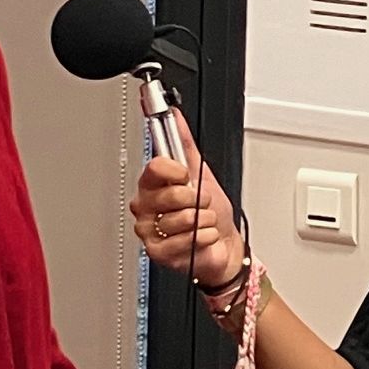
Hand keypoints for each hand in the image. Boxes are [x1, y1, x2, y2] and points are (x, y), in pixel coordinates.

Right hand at [129, 115, 241, 291]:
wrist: (222, 243)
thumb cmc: (211, 211)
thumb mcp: (201, 172)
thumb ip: (185, 143)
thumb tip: (175, 116)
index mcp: (151, 184)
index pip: (155, 166)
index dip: (178, 171)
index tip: (187, 176)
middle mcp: (146, 206)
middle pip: (172, 193)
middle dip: (197, 198)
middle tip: (200, 204)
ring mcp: (150, 230)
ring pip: (184, 217)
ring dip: (204, 219)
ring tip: (202, 222)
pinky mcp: (159, 251)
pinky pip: (188, 238)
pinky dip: (204, 236)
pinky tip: (202, 237)